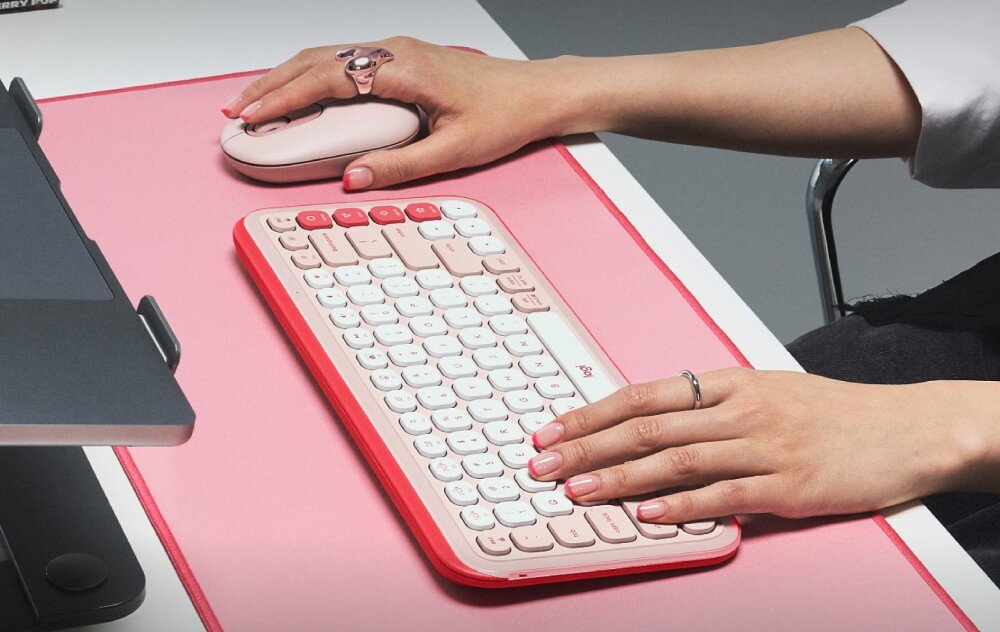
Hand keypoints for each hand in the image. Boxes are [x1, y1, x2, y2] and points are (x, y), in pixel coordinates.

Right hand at [221, 37, 591, 189]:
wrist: (537, 93)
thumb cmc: (505, 115)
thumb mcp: (454, 151)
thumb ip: (401, 165)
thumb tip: (354, 177)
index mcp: (405, 68)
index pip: (329, 77)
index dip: (285, 96)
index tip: (255, 115)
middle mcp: (396, 51)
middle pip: (317, 58)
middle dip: (273, 84)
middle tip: (240, 112)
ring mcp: (398, 51)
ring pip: (328, 55)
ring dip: (289, 77)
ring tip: (258, 103)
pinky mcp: (402, 59)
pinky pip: (346, 61)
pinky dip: (313, 76)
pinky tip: (302, 94)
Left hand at [528, 368, 989, 523]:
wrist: (901, 427)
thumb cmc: (828, 410)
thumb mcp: (762, 390)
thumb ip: (708, 406)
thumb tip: (647, 420)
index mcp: (728, 383)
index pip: (642, 394)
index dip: (590, 414)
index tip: (551, 430)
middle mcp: (739, 409)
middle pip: (647, 427)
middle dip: (586, 447)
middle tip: (542, 464)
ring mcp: (764, 446)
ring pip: (676, 460)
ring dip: (620, 477)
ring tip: (578, 491)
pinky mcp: (788, 483)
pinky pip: (724, 495)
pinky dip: (682, 505)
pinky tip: (648, 515)